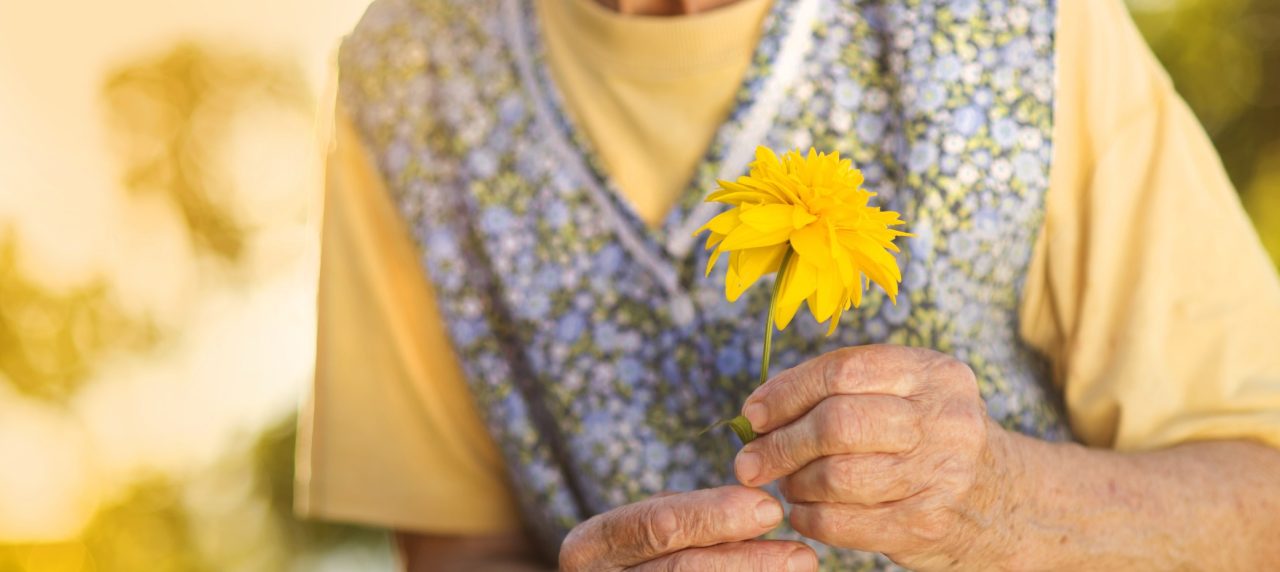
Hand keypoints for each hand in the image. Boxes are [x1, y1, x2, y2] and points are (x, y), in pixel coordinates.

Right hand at [559, 486, 818, 571]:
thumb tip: (763, 512)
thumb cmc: (646, 560)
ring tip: (800, 570)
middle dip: (745, 562)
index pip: (655, 526)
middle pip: (679, 570)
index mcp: (590, 546)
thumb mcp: (651, 532)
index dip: (714, 516)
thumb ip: (690, 519)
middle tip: (801, 556)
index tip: (770, 509)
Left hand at [733, 345, 1017, 570]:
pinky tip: (805, 511)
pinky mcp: (927, 525)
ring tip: (789, 483)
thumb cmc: (927, 440)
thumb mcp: (907, 395)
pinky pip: (842, 522)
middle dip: (780, 443)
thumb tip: (758, 409)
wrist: (1001, 503)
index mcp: (934, 373)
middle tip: (750, 461)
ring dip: (795, 482)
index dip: (787, 391)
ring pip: (836, 475)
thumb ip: (842, 389)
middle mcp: (944, 419)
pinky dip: (809, 517)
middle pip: (837, 423)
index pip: (844, 370)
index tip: (753, 413)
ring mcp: (941, 474)